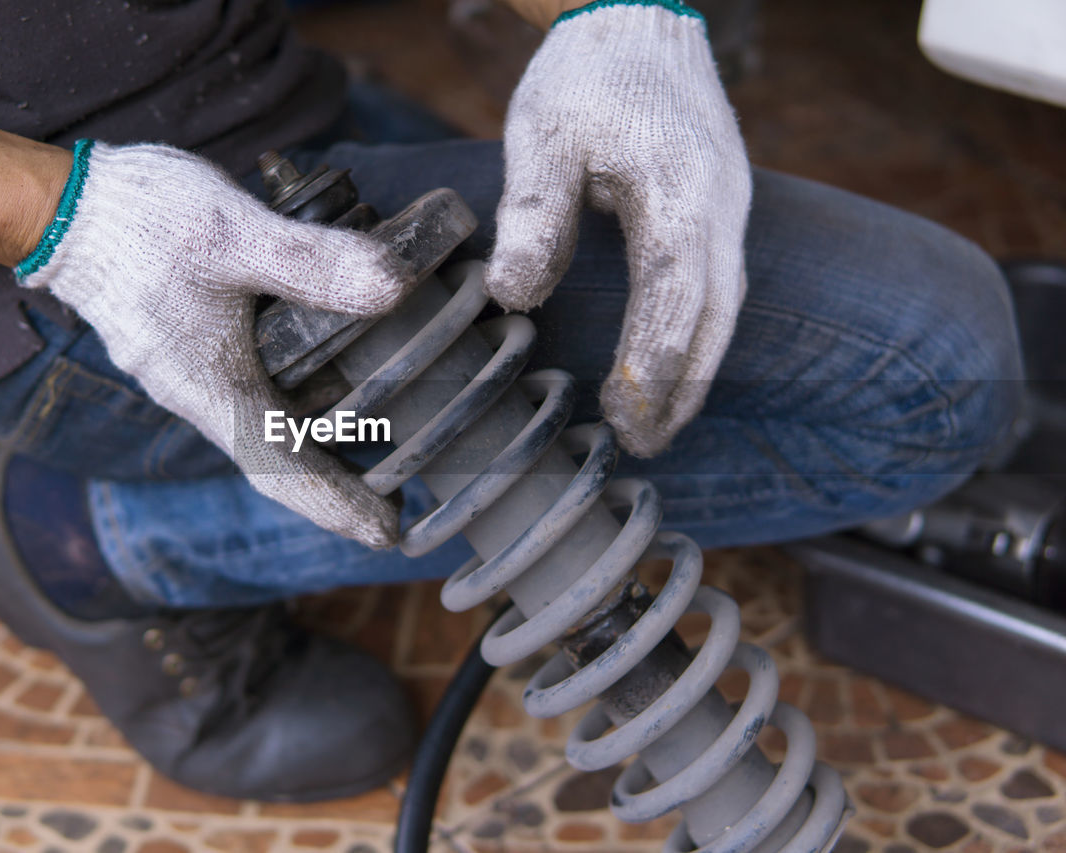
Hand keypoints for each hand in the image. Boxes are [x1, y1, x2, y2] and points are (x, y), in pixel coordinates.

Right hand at [17, 141, 412, 546]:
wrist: (64, 205)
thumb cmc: (136, 220)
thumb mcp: (233, 233)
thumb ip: (311, 261)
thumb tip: (393, 286)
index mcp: (208, 388)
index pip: (281, 469)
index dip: (337, 504)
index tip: (389, 534)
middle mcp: (197, 393)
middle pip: (277, 455)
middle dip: (336, 480)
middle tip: (401, 493)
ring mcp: (190, 371)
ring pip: (266, 418)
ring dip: (319, 432)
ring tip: (383, 431)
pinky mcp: (190, 343)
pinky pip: (252, 384)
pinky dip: (296, 388)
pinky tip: (331, 365)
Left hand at [486, 0, 750, 456]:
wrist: (640, 16)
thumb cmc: (587, 76)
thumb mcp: (543, 135)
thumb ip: (534, 215)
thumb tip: (514, 299)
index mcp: (680, 194)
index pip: (674, 300)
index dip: (652, 367)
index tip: (623, 419)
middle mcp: (721, 208)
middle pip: (714, 318)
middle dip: (680, 388)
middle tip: (644, 445)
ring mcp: (731, 207)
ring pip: (725, 307)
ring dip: (696, 369)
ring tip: (660, 425)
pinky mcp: (722, 206)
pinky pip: (720, 284)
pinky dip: (699, 333)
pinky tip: (673, 361)